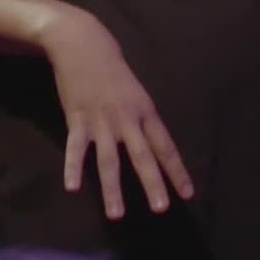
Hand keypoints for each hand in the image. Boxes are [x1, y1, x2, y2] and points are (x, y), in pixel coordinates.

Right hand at [38, 7, 193, 219]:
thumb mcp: (135, 92)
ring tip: (116, 215)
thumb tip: (154, 146)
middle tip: (160, 209)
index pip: (165, 146)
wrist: (83, 44)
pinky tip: (72, 187)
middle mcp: (126, 119)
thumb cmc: (112, 70)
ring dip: (112, 189)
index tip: (187, 194)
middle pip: (142, 156)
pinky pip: (76, 149)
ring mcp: (101, 121)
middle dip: (152, 184)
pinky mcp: (77, 119)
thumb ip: (142, 119)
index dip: (177, 170)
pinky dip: (73, 168)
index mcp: (145, 111)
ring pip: (109, 160)